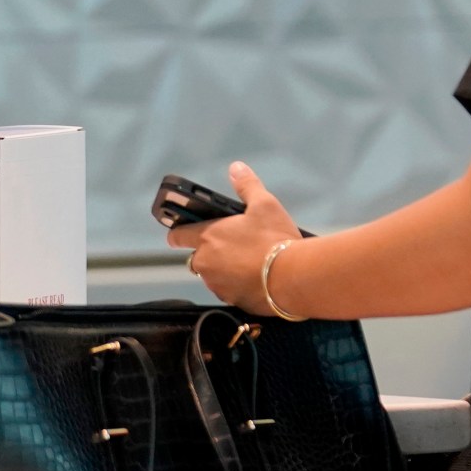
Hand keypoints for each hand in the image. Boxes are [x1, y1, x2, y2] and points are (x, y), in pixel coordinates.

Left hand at [163, 162, 303, 314]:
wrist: (293, 278)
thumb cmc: (274, 238)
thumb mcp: (264, 205)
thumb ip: (247, 186)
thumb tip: (236, 168)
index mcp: (207, 237)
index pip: (177, 237)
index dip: (177, 234)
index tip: (180, 233)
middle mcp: (206, 264)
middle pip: (197, 258)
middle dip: (209, 253)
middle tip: (233, 245)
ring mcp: (218, 285)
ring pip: (213, 276)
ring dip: (223, 271)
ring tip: (248, 262)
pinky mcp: (232, 302)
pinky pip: (229, 291)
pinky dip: (237, 286)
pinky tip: (256, 279)